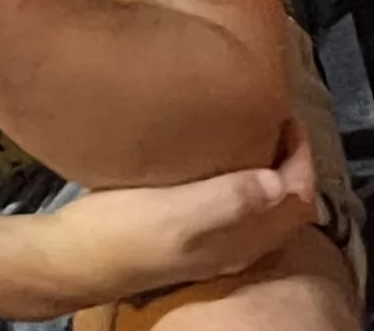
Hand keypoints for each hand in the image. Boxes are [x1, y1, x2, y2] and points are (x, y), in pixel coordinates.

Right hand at [31, 130, 324, 303]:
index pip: (297, 199)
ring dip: (265, 166)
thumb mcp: (175, 213)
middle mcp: (234, 246)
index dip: (301, 156)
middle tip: (272, 114)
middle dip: (287, 158)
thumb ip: (228, 199)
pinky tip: (214, 154)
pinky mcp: (187, 235)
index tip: (286, 114)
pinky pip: (233, 204)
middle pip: (284, 203)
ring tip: (249, 125)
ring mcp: (211, 244)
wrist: (73, 258)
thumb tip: (277, 179)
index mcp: (239, 241)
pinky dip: (239, 176)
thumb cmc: (120, 232)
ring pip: (260, 204)